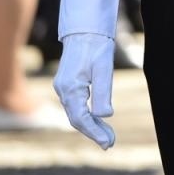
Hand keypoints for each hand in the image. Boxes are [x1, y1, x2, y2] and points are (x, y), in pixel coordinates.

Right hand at [53, 33, 116, 148]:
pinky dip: (87, 116)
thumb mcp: (104, 69)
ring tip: (108, 136)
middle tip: (110, 144)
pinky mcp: (68, 85)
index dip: (95, 132)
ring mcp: (63, 88)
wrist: (85, 30)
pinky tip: (98, 121)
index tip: (108, 143)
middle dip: (94, 132)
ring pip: (76, 113)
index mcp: (70, 88)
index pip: (81, 118)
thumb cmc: (96, 47)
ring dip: (91, 126)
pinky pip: (76, 106)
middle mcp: (63, 90)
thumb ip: (103, 92)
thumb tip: (105, 115)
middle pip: (77, 119)